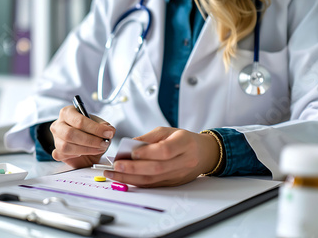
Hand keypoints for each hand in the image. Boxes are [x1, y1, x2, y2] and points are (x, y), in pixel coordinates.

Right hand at [50, 105, 115, 167]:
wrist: (86, 145)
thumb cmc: (90, 132)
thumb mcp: (99, 125)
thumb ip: (105, 126)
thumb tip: (109, 131)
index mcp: (68, 112)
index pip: (79, 120)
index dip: (95, 128)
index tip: (108, 133)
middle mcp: (58, 124)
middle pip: (70, 133)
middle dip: (90, 140)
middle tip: (103, 143)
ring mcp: (55, 138)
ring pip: (66, 146)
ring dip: (85, 149)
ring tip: (98, 149)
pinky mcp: (57, 152)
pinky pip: (62, 155)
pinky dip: (75, 155)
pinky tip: (83, 153)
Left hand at [104, 127, 219, 186]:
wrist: (204, 153)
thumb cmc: (183, 139)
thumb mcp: (167, 131)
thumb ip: (147, 138)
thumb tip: (127, 146)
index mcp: (184, 143)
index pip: (165, 150)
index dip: (146, 153)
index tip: (129, 152)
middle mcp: (184, 161)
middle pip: (157, 168)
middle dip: (133, 168)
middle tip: (116, 165)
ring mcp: (179, 175)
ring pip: (153, 180)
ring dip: (130, 178)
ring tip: (113, 174)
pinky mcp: (174, 184)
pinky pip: (153, 185)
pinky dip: (137, 182)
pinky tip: (124, 179)